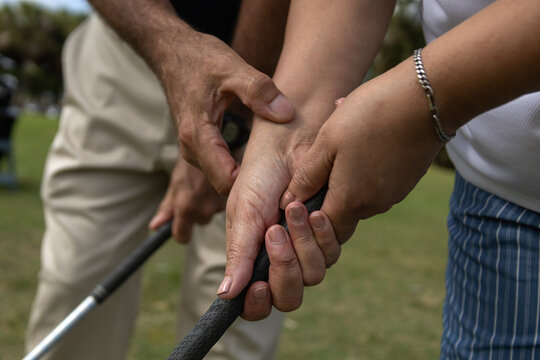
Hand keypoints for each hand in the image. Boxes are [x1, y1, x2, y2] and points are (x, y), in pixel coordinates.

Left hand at [149, 157, 225, 242]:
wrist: (209, 145)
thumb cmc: (190, 164)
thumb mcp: (176, 184)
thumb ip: (167, 207)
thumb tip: (155, 226)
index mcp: (186, 208)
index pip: (182, 236)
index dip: (181, 232)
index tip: (181, 227)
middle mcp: (205, 210)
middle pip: (200, 221)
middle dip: (197, 210)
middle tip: (196, 190)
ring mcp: (221, 205)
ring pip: (212, 212)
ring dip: (210, 202)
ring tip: (207, 184)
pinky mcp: (232, 198)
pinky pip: (224, 204)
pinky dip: (220, 196)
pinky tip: (218, 183)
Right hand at [158, 32, 293, 194]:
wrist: (171, 51)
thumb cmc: (198, 58)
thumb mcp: (232, 68)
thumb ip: (259, 91)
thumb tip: (286, 114)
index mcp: (197, 135)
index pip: (225, 181)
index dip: (252, 188)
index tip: (279, 183)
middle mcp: (191, 148)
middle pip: (224, 184)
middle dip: (252, 186)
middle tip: (285, 181)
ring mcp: (192, 148)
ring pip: (221, 176)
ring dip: (246, 176)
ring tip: (277, 170)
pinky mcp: (198, 144)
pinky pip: (219, 165)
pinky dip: (238, 165)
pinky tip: (260, 158)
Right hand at [217, 106, 342, 317]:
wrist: (290, 147)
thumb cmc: (259, 177)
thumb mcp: (243, 214)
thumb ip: (238, 254)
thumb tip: (224, 296)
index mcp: (252, 260)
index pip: (256, 304)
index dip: (258, 305)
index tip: (259, 287)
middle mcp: (280, 261)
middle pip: (288, 297)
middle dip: (283, 269)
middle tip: (274, 233)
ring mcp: (306, 250)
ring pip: (312, 276)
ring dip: (301, 243)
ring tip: (292, 208)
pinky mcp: (328, 236)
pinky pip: (332, 253)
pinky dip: (321, 233)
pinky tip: (312, 210)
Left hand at [281, 57, 443, 243]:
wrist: (428, 98)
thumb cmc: (371, 115)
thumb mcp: (328, 141)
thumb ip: (307, 176)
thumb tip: (289, 201)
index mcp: (352, 201)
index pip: (325, 229)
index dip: (309, 218)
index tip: (301, 192)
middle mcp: (375, 205)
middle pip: (342, 212)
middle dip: (327, 191)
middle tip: (322, 157)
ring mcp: (395, 193)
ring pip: (359, 193)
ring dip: (346, 173)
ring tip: (342, 138)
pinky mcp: (407, 179)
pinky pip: (377, 180)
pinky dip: (364, 165)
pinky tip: (363, 135)